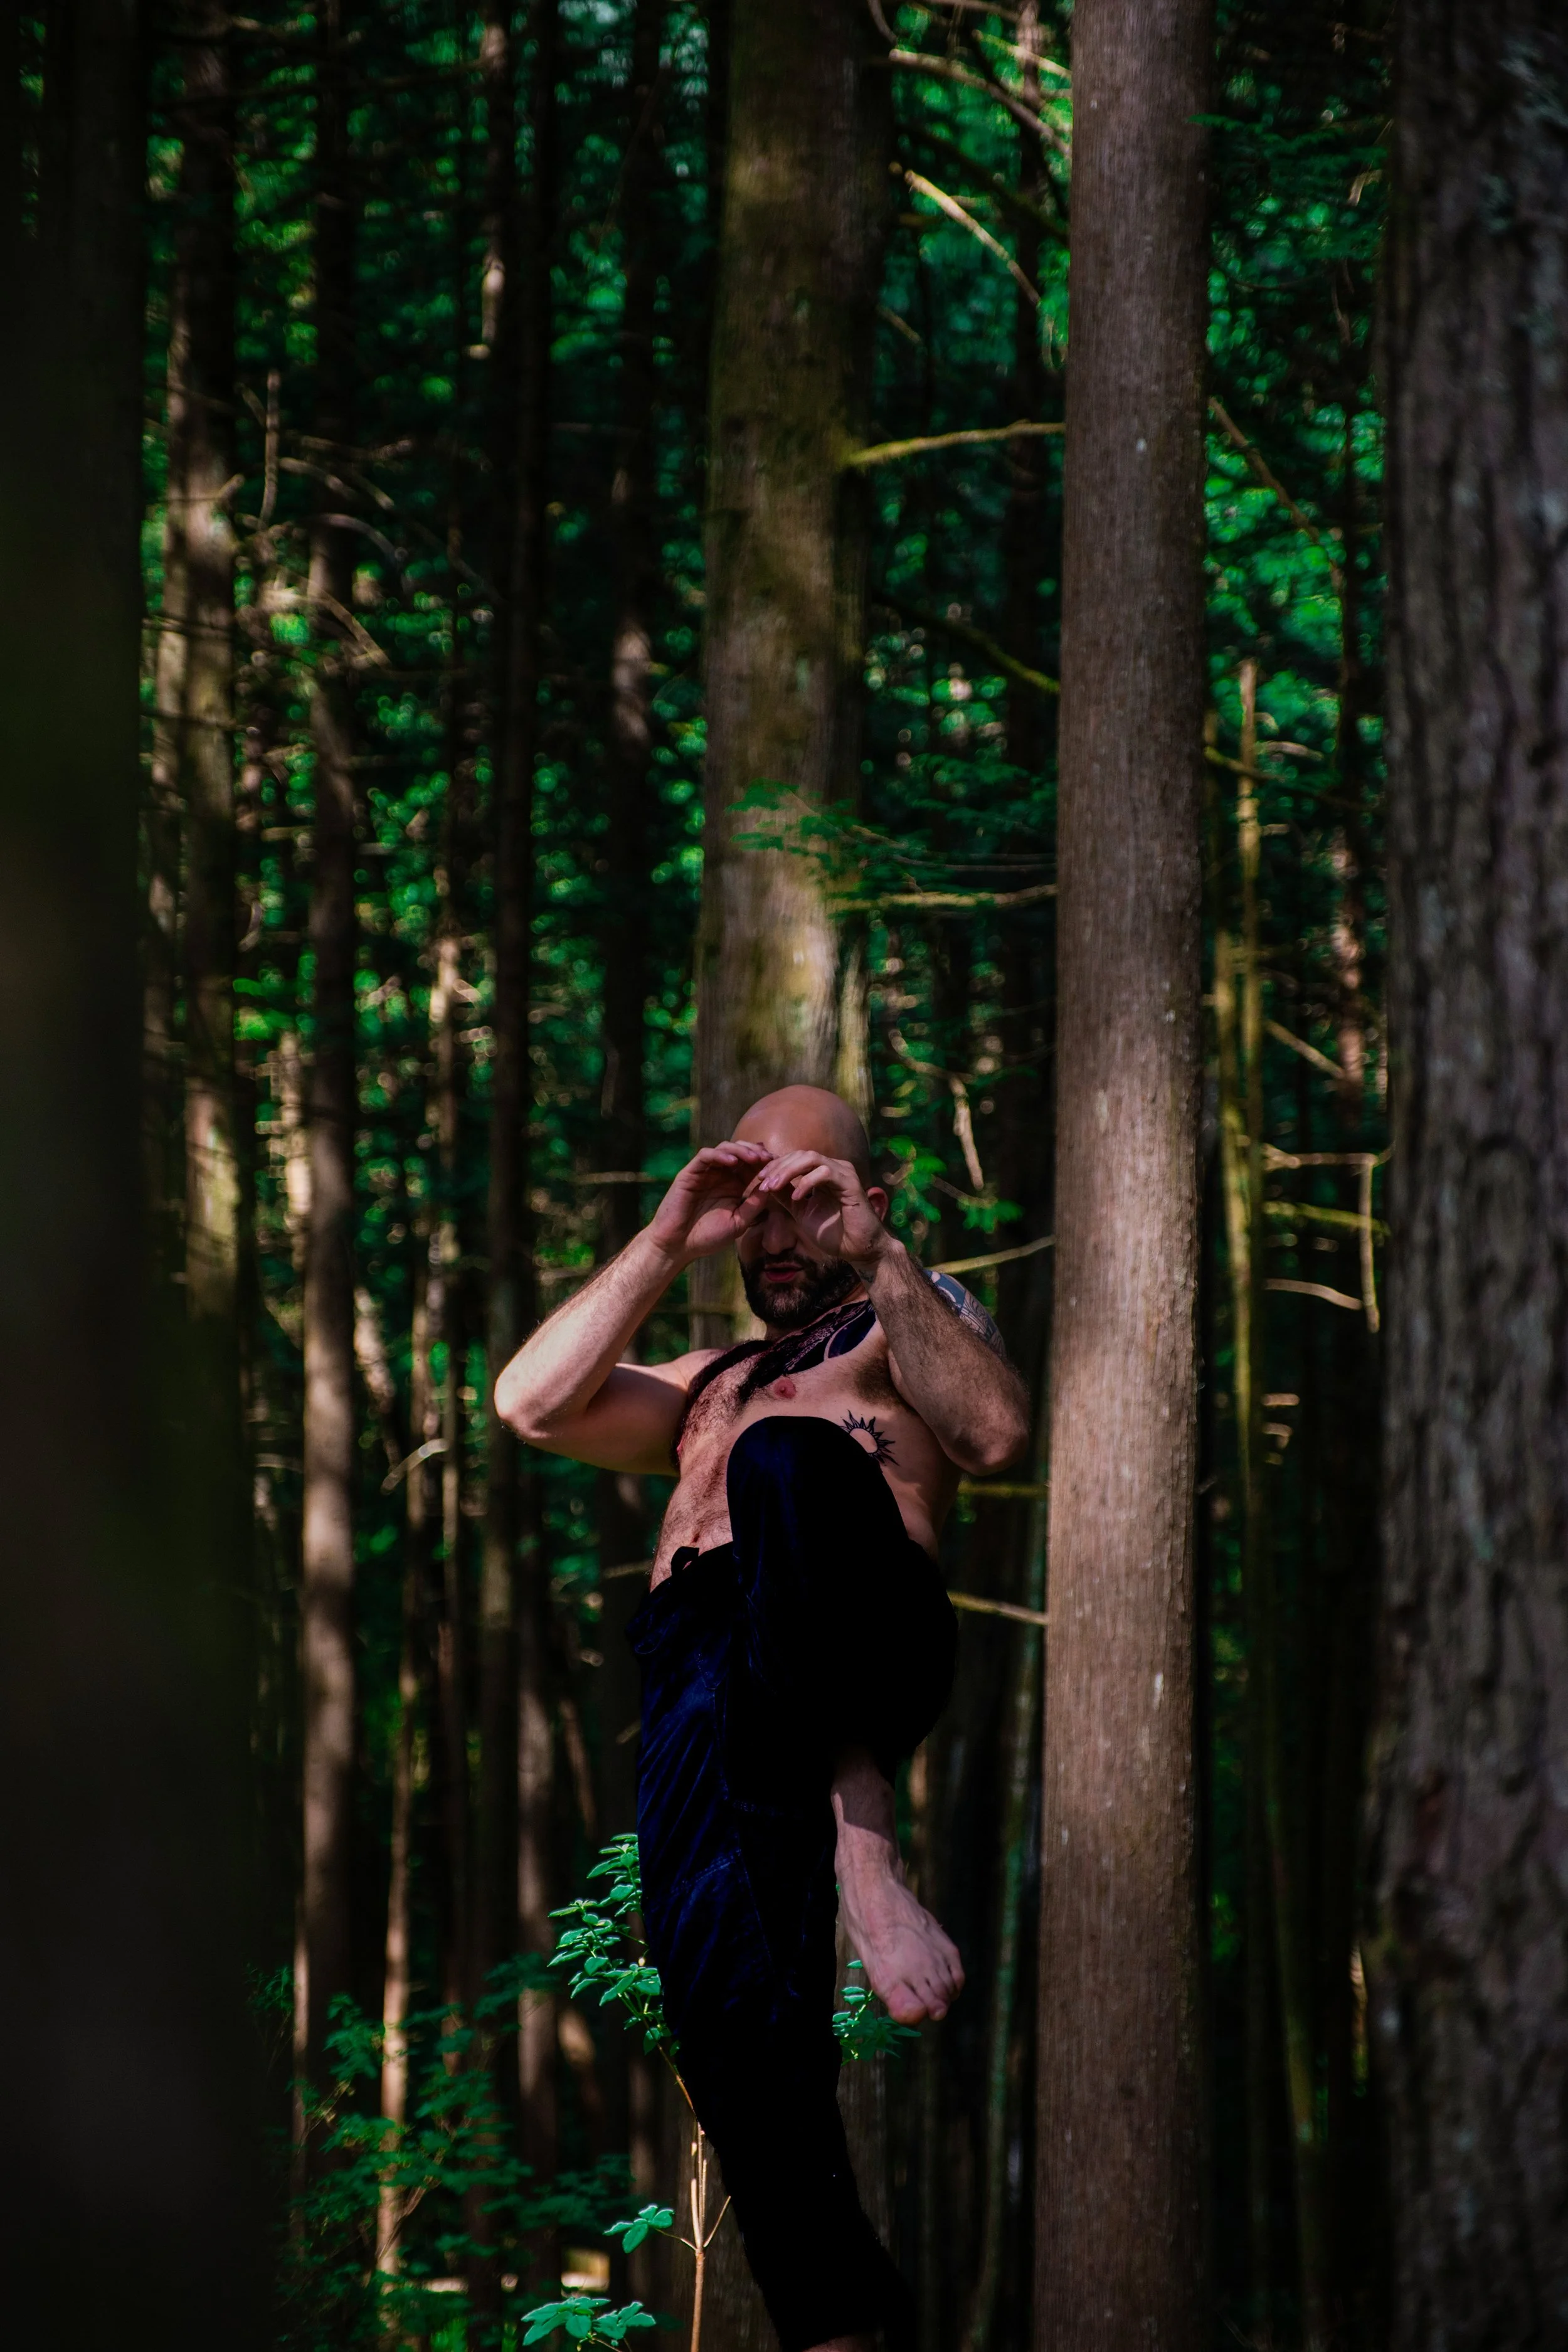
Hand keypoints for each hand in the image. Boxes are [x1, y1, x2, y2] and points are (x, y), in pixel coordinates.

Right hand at [645, 1142, 772, 1264]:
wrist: (678, 1246)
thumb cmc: (707, 1237)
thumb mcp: (739, 1222)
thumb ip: (754, 1205)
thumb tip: (773, 1188)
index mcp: (733, 1185)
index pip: (752, 1165)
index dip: (766, 1163)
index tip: (780, 1166)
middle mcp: (720, 1175)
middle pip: (741, 1151)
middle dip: (757, 1152)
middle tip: (769, 1158)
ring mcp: (705, 1172)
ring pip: (725, 1148)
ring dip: (741, 1150)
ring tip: (754, 1158)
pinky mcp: (690, 1173)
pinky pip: (705, 1156)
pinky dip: (720, 1155)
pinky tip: (732, 1162)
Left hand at [743, 1150, 893, 1272]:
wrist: (857, 1249)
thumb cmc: (833, 1233)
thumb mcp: (801, 1212)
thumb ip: (786, 1197)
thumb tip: (766, 1185)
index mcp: (822, 1172)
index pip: (795, 1158)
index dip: (774, 1166)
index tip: (758, 1181)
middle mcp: (833, 1167)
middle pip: (800, 1154)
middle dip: (777, 1167)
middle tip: (761, 1182)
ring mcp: (843, 1172)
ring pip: (811, 1158)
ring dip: (788, 1170)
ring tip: (773, 1186)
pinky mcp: (851, 1183)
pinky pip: (825, 1172)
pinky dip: (807, 1182)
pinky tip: (796, 1197)